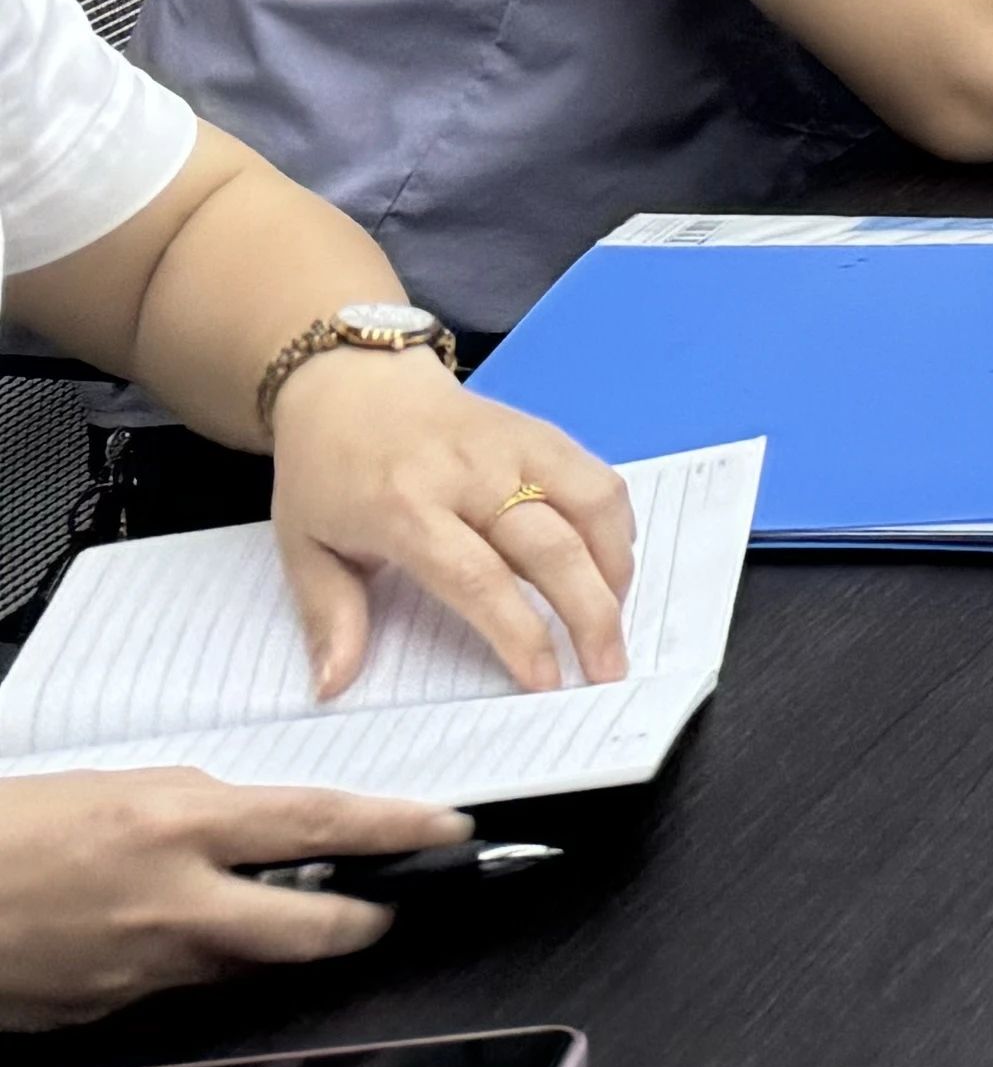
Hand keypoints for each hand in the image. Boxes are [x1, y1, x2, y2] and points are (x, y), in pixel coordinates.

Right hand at [0, 774, 470, 1024]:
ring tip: (249, 910)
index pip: (323, 823)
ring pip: (245, 965)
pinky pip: (177, 989)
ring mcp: (141, 969)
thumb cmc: (14, 825)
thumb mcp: (121, 791)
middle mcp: (173, 904)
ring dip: (264, 943)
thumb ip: (202, 812)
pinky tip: (158, 939)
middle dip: (363, 923)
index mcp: (178, 827)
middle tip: (384, 909)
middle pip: (312, 928)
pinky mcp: (107, 1012)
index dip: (400, 829)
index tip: (451, 830)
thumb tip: (261, 831)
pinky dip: (190, 964)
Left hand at [264, 355, 634, 693]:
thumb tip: (335, 685)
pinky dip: (617, 526)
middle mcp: (470, 474)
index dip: (519, 632)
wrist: (350, 381)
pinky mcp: (541, 431)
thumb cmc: (325, 472)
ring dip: (616, 567)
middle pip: (553, 545)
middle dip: (591, 613)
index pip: (478, 577)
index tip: (545, 681)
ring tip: (614, 617)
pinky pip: (598, 478)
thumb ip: (328, 616)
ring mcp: (514, 445)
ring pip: (593, 504)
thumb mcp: (303, 547)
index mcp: (406, 508)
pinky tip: (609, 564)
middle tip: (608, 667)